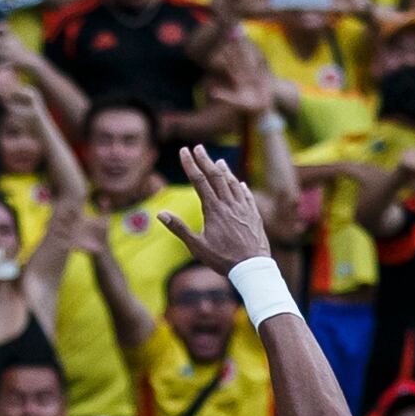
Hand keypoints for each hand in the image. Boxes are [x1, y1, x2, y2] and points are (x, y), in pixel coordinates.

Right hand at [153, 143, 272, 266]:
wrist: (252, 268)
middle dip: (205, 160)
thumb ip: (179, 228)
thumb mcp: (197, 247)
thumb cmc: (223, 259)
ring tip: (218, 161)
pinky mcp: (254, 215)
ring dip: (224, 171)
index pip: (199, 181)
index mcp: (213, 210)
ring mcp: (243, 208)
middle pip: (216, 177)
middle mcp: (229, 204)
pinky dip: (241, 187)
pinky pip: (247, 196)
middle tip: (198, 147)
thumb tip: (160, 214)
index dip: (190, 164)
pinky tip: (240, 183)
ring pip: (233, 183)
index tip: (184, 151)